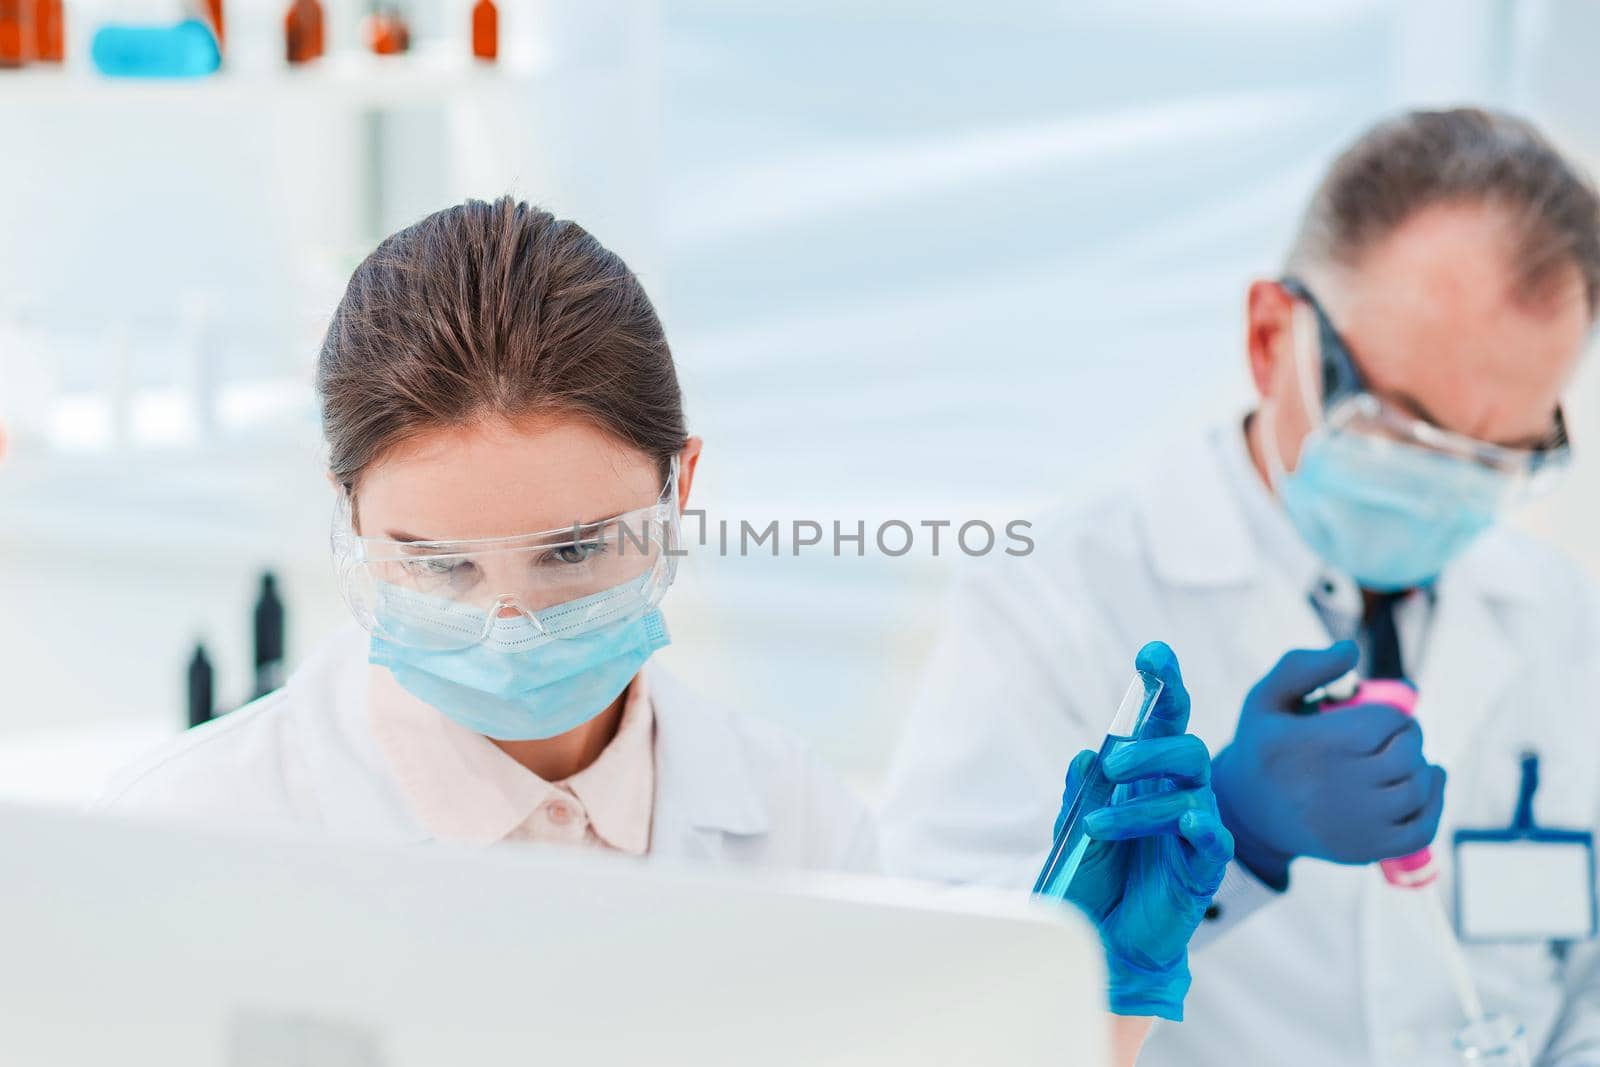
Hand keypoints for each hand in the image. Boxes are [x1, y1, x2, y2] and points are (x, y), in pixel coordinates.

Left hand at [1057, 641, 1233, 1021]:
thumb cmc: (1094, 880)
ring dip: (1142, 803)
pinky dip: (1199, 828)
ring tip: (1096, 825)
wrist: (1103, 942)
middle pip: (1184, 746)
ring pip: (1191, 790)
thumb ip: (1080, 793)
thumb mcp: (1074, 831)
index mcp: (1145, 777)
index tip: (1153, 654)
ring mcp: (1194, 830)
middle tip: (1113, 765)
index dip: (1164, 684)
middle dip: (1152, 746)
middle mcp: (1176, 795)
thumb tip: (1087, 754)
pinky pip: (1212, 839)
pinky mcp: (1203, 869)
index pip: (1162, 720)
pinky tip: (1187, 825)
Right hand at [1211, 641, 1445, 889]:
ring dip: (1422, 768)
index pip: (1387, 722)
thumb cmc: (1265, 745)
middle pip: (1408, 755)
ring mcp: (1351, 825)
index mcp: (1311, 745)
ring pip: (1417, 789)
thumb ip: (1304, 666)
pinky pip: (1422, 828)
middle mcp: (1333, 787)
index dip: (1394, 714)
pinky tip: (1428, 784)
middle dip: (1410, 738)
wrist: (1247, 812)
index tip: (1381, 715)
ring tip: (1405, 760)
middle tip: (1396, 736)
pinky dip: (1434, 804)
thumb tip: (1352, 649)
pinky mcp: (1364, 850)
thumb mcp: (1267, 698)